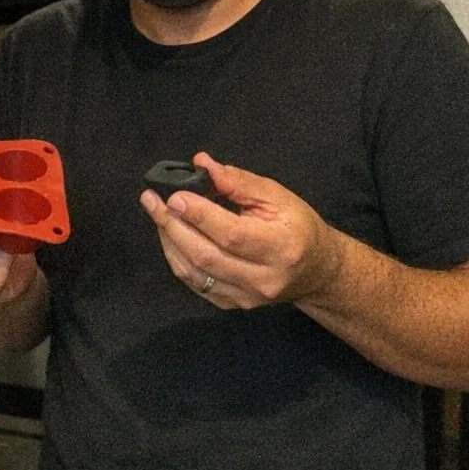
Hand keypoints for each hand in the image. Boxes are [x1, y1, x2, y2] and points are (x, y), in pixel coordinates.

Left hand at [138, 151, 345, 309]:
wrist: (316, 270)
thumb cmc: (297, 227)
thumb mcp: (277, 196)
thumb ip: (239, 182)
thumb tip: (202, 165)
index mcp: (280, 247)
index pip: (231, 234)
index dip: (199, 215)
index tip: (174, 195)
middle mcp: (264, 278)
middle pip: (206, 255)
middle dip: (173, 226)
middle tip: (152, 201)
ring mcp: (247, 297)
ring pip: (195, 272)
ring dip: (170, 242)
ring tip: (157, 215)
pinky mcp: (234, 304)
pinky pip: (196, 284)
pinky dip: (178, 259)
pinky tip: (170, 237)